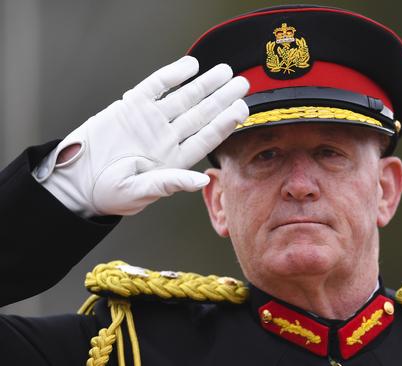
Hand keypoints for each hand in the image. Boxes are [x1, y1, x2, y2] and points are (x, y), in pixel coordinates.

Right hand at [34, 56, 248, 216]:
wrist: (75, 178)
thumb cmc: (109, 192)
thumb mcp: (139, 192)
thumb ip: (170, 183)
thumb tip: (201, 180)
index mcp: (175, 159)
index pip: (206, 137)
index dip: (225, 123)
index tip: (242, 110)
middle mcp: (167, 136)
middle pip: (201, 113)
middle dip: (222, 98)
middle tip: (243, 83)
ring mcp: (151, 119)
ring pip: (183, 97)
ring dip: (204, 84)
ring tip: (224, 71)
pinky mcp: (132, 105)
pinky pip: (156, 86)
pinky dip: (172, 75)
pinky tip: (190, 65)